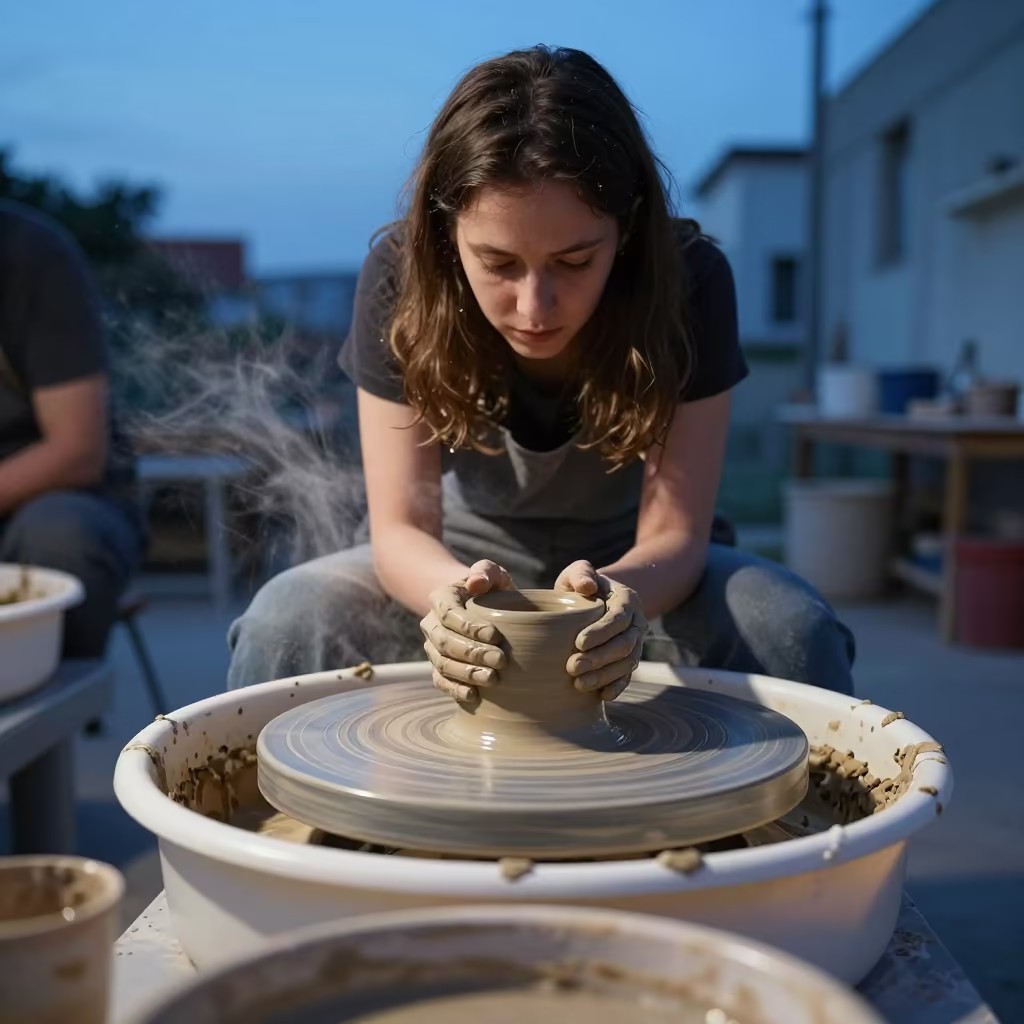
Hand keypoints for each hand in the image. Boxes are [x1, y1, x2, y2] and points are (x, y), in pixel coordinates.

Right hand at [420, 560, 514, 701]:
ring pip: (442, 663)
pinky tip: (474, 695)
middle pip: (444, 642)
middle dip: (472, 653)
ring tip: (492, 679)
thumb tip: (475, 581)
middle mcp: (431, 624)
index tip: (495, 635)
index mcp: (441, 598)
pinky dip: (455, 689)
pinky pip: (440, 681)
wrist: (485, 609)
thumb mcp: (493, 574)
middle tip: (501, 660)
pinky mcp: (439, 668)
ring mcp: (433, 648)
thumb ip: (486, 571)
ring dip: (466, 673)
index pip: (449, 614)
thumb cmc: (492, 590)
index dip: (469, 626)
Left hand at [555, 560, 646, 701]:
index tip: (578, 642)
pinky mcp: (628, 660)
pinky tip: (602, 696)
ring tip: (579, 684)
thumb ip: (580, 572)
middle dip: (600, 658)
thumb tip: (588, 586)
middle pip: (625, 644)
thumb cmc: (581, 585)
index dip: (601, 632)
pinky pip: (627, 676)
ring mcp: (635, 643)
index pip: (618, 618)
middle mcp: (636, 623)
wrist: (592, 600)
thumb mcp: (578, 572)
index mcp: (626, 600)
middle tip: (572, 667)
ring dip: (605, 676)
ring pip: (627, 663)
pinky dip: (617, 687)